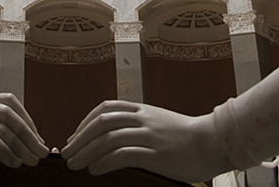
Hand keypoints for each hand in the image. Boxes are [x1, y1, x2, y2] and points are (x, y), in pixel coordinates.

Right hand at [0, 93, 48, 182]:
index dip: (26, 117)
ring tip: (31, 161)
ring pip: (4, 127)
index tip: (36, 137)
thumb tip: (8, 142)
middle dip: (30, 133)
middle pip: (11, 114)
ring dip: (22, 145)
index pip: (9, 101)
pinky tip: (13, 163)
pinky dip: (7, 152)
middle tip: (42, 152)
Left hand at [61, 100, 230, 183]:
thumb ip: (138, 123)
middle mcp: (142, 118)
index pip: (105, 108)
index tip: (74, 136)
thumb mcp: (158, 121)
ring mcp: (149, 134)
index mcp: (141, 108)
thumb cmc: (186, 136)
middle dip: (80, 137)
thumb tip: (113, 136)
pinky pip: (123, 154)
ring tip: (75, 164)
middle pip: (102, 122)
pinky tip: (95, 170)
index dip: (85, 122)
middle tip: (66, 153)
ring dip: (87, 151)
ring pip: (109, 137)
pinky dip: (105, 161)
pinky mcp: (156, 153)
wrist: (212, 141)